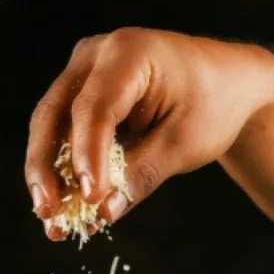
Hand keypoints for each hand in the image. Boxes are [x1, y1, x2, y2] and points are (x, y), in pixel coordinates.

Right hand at [25, 27, 273, 238]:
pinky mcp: (82, 95)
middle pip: (54, 114)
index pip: (95, 109)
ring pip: (50, 127)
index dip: (87, 157)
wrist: (228, 84)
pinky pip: (63, 134)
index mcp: (127, 53)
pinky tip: (64, 209)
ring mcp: (84, 73)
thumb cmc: (213, 104)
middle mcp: (95, 56)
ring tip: (51, 220)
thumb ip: (143, 174)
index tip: (91, 199)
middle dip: (46, 168)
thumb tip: (104, 211)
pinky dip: (63, 171)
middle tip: (48, 212)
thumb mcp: (185, 142)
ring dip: (47, 175)